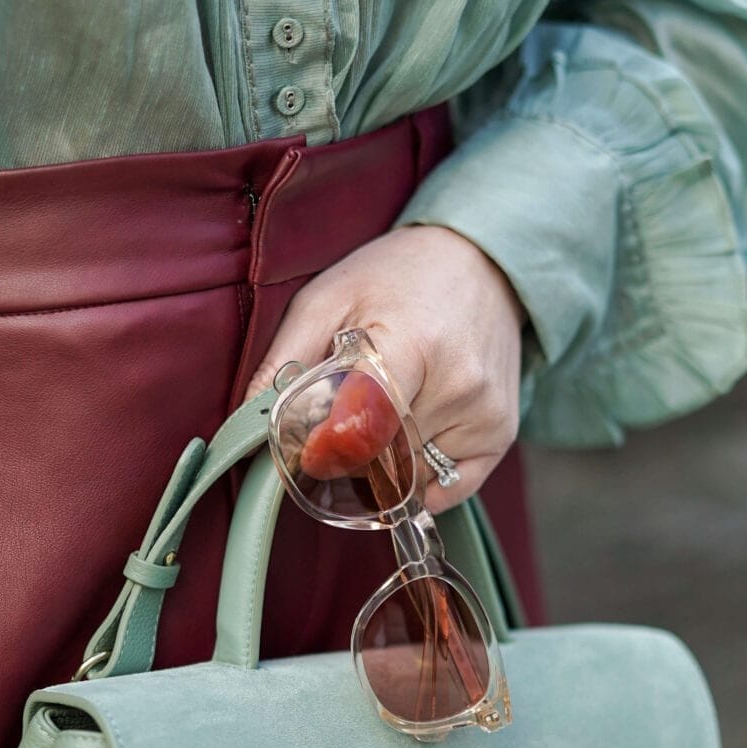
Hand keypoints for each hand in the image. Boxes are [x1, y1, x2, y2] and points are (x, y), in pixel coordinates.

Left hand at [242, 222, 529, 512]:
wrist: (482, 260)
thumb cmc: (396, 276)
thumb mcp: (327, 298)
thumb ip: (284, 360)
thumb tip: (245, 421)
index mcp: (411, 345)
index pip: (362, 429)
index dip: (325, 450)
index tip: (307, 453)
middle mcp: (457, 385)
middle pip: (379, 459)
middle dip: (349, 454)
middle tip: (342, 419)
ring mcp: (483, 413)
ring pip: (409, 477)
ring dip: (384, 463)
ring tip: (386, 411)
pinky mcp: (501, 433)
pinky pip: (446, 487)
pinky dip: (418, 477)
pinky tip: (410, 438)